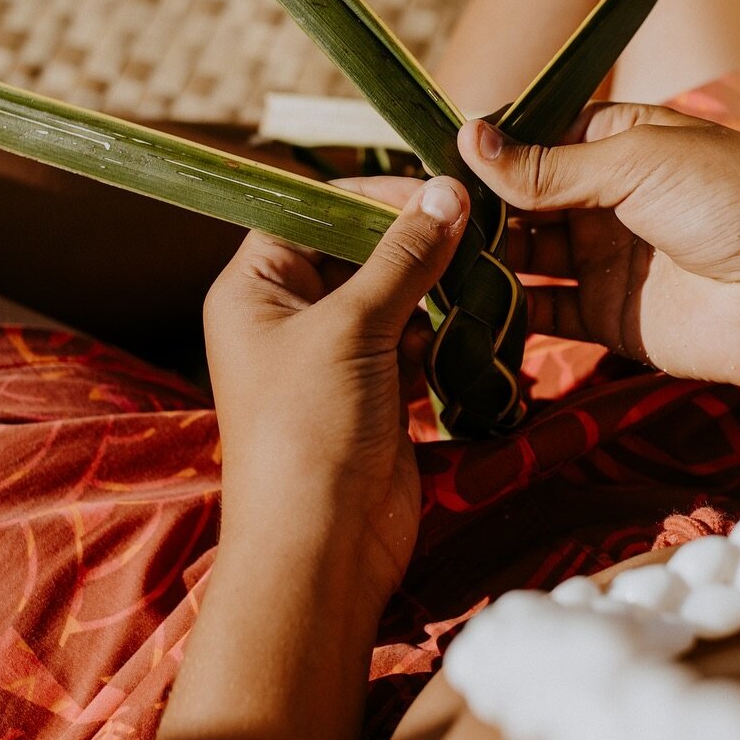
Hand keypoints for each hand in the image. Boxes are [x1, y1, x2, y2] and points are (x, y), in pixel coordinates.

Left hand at [204, 175, 467, 619]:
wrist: (320, 548)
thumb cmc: (309, 430)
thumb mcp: (353, 328)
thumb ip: (403, 257)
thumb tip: (447, 194)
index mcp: (253, 288)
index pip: (308, 211)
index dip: (367, 195)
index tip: (433, 191)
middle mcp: (285, 317)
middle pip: (353, 251)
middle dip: (412, 239)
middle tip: (474, 224)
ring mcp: (331, 358)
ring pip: (389, 298)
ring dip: (435, 285)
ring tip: (486, 267)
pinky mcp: (372, 395)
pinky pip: (410, 344)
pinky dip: (443, 332)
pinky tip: (480, 321)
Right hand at [457, 104, 739, 408]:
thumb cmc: (734, 203)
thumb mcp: (638, 162)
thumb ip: (550, 164)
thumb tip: (469, 138)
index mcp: (624, 141)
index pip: (540, 135)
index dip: (492, 145)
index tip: (437, 153)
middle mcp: (611, 197)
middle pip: (525, 196)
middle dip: (478, 202)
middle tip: (422, 208)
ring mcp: (606, 258)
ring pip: (526, 252)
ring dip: (484, 252)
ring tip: (434, 252)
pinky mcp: (607, 316)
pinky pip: (543, 310)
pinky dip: (505, 307)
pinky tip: (465, 300)